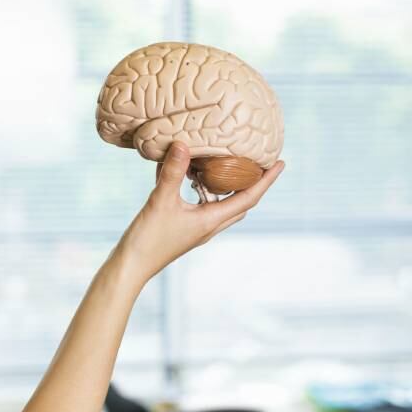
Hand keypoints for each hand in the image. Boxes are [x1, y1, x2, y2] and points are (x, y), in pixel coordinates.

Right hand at [116, 140, 284, 280]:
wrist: (130, 267)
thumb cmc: (147, 240)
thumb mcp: (160, 201)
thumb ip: (172, 173)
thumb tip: (184, 144)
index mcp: (211, 221)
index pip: (248, 198)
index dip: (266, 181)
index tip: (281, 163)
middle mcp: (209, 226)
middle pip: (241, 203)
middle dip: (252, 183)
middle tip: (259, 162)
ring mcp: (197, 229)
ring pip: (222, 205)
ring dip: (227, 186)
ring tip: (227, 164)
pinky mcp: (183, 228)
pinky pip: (201, 205)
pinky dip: (202, 189)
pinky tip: (187, 175)